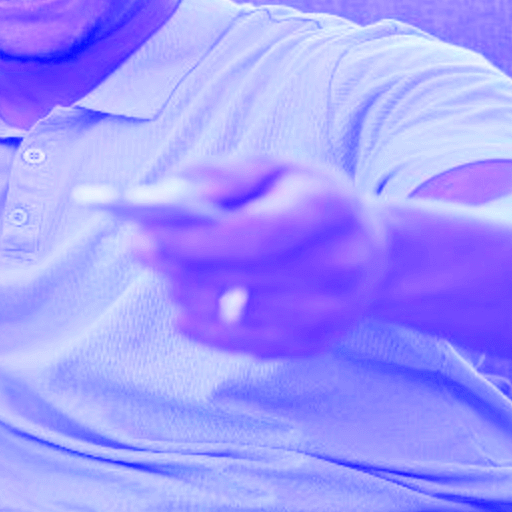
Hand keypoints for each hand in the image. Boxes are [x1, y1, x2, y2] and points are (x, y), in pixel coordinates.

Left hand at [130, 158, 389, 357]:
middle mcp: (340, 264)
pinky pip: (238, 342)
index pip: (256, 232)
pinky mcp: (314, 343)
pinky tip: (186, 309)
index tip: (146, 231)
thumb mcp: (273, 168)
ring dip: (186, 290)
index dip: (196, 238)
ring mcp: (330, 310)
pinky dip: (202, 325)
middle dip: (176, 260)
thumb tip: (167, 198)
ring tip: (174, 271)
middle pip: (236, 272)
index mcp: (330, 208)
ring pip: (229, 309)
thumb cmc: (304, 200)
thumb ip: (220, 175)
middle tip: (137, 244)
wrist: (374, 252)